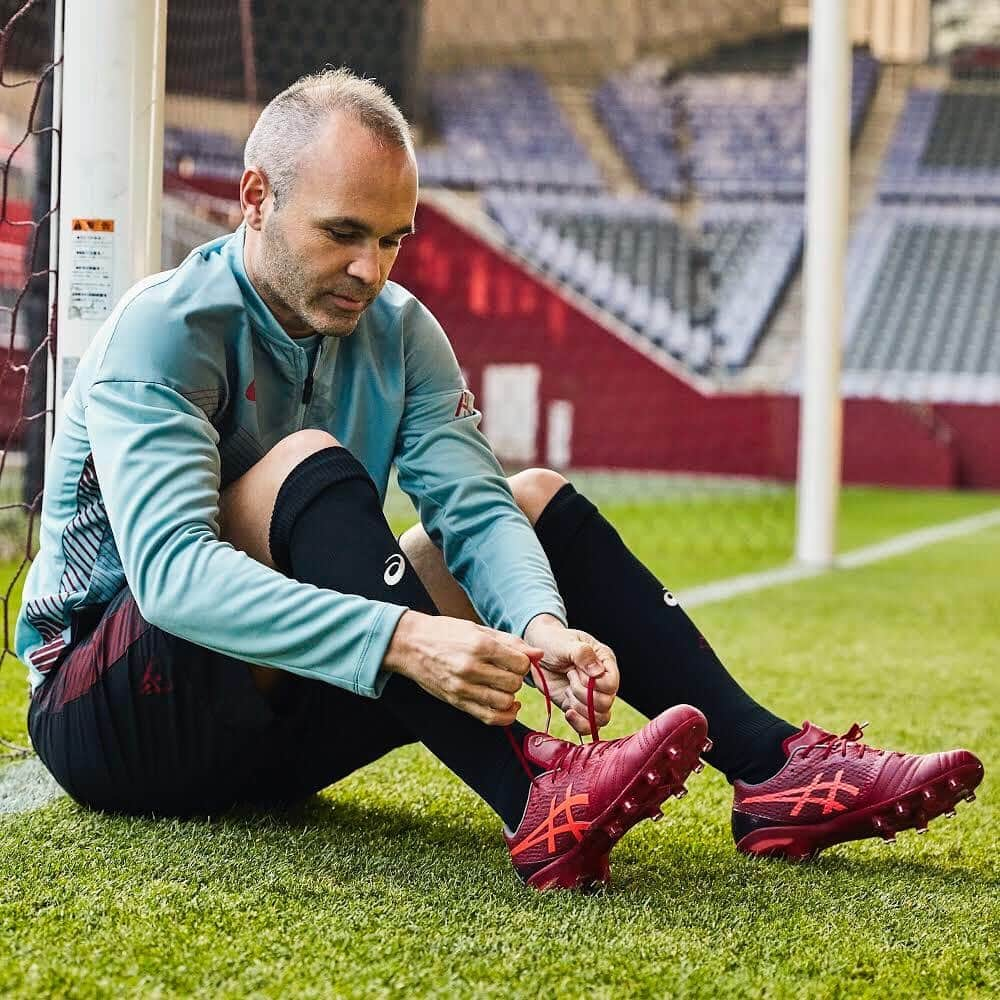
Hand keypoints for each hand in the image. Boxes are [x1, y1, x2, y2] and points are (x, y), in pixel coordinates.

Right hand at [383, 610, 540, 725]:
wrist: (409, 644)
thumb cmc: (445, 633)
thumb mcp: (478, 629)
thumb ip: (510, 642)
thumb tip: (538, 654)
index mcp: (479, 645)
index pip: (520, 663)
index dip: (523, 663)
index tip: (516, 660)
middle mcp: (471, 668)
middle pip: (514, 684)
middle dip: (517, 679)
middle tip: (508, 672)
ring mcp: (462, 688)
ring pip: (504, 703)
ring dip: (510, 696)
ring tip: (504, 687)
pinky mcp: (457, 702)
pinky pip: (489, 718)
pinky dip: (504, 716)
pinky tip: (506, 706)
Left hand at [522, 614, 619, 736]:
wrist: (537, 653)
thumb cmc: (554, 642)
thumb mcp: (566, 643)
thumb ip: (582, 654)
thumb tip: (597, 672)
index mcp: (605, 662)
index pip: (611, 683)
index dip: (594, 684)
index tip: (576, 671)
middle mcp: (602, 681)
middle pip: (606, 703)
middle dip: (583, 694)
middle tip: (570, 677)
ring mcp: (591, 697)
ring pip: (600, 718)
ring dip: (580, 707)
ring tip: (568, 690)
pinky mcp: (578, 708)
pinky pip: (587, 726)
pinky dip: (579, 723)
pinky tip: (568, 711)